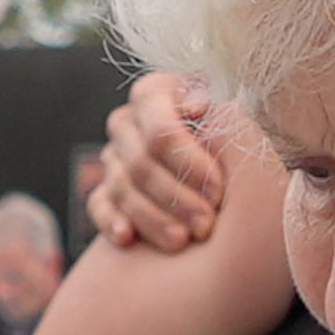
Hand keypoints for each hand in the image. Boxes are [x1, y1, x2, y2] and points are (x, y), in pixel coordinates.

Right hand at [84, 73, 227, 250]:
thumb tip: (197, 106)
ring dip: (152, 217)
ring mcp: (114, 157)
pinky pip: (98, 205)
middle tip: (205, 225)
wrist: (231, 165)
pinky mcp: (105, 190)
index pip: (158, 126)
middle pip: (139, 161)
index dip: (187, 160)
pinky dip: (111, 221)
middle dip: (175, 197)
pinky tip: (128, 238)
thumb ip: (217, 113)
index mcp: (155, 93)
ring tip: (181, 241)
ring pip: (121, 186)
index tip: (218, 190)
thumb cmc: (237, 139)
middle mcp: (128, 122)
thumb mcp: (234, 120)